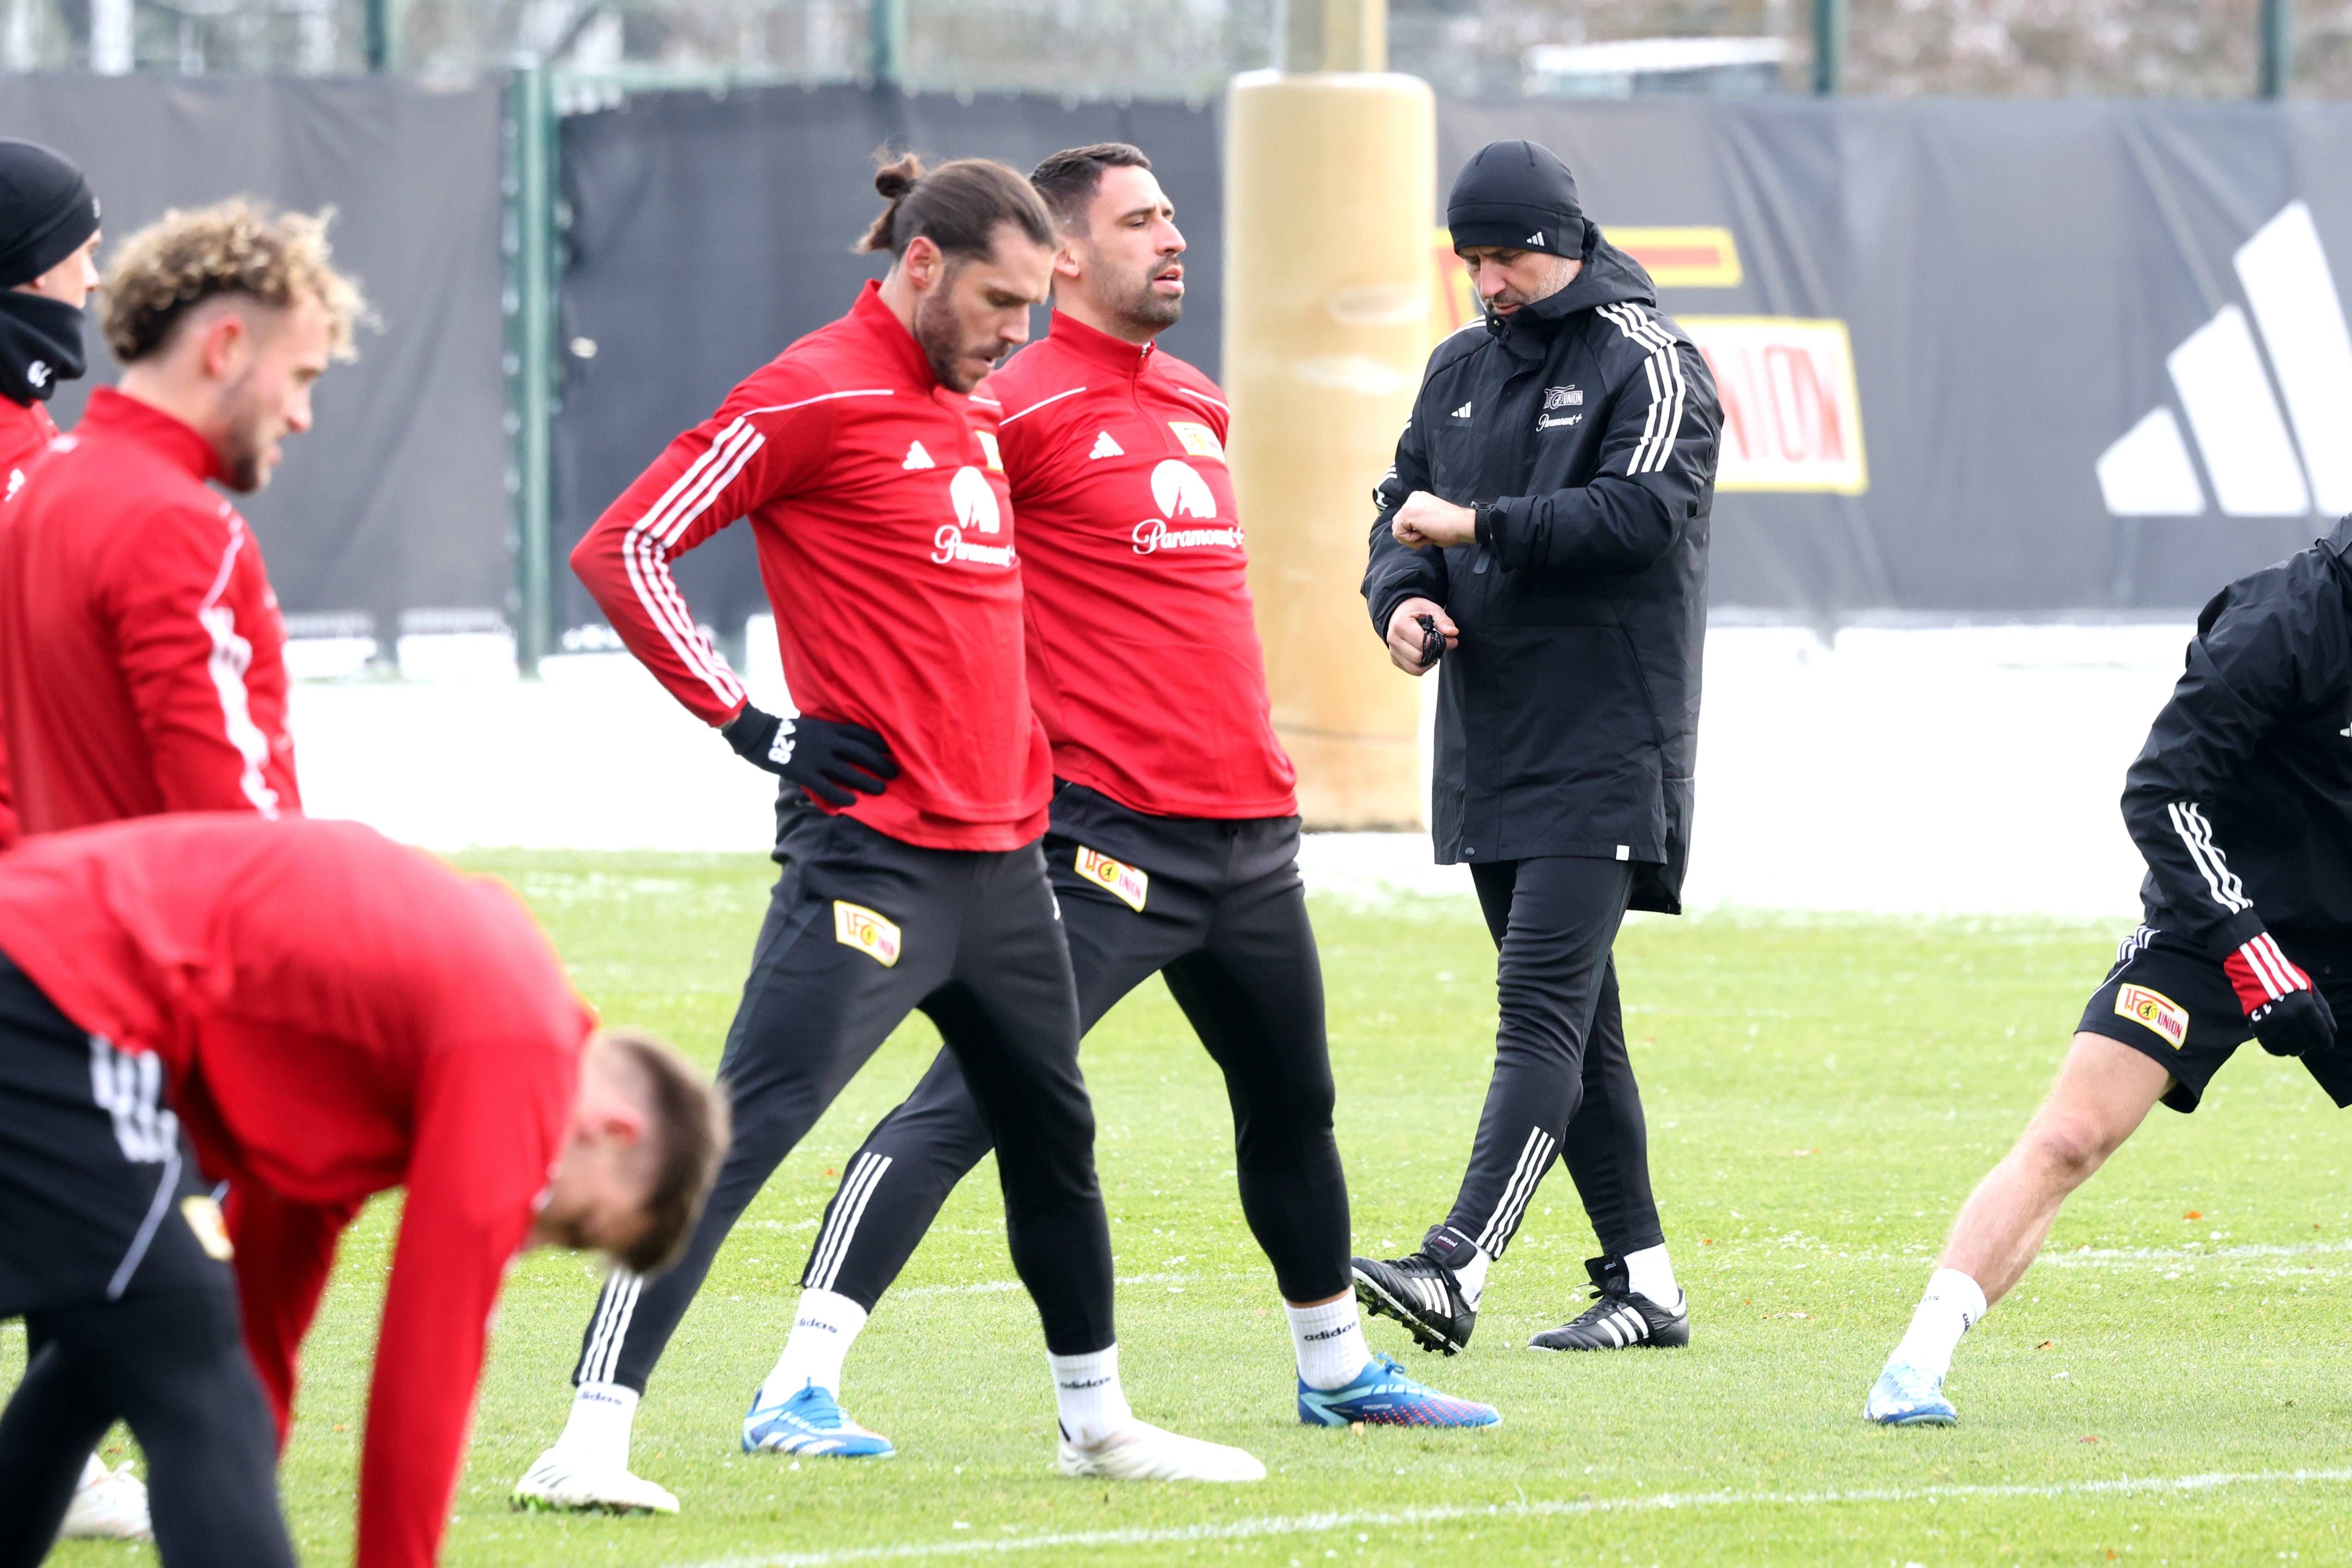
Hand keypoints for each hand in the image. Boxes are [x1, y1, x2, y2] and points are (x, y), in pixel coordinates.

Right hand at [722, 705, 898, 806]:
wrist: (759, 734)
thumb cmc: (786, 730)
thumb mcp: (813, 725)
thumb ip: (830, 732)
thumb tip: (847, 741)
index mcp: (829, 728)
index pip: (861, 734)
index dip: (879, 743)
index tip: (892, 750)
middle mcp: (827, 742)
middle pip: (861, 753)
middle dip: (880, 763)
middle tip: (895, 774)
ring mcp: (816, 758)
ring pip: (848, 771)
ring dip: (867, 781)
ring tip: (881, 789)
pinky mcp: (804, 773)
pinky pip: (826, 787)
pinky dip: (841, 795)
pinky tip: (853, 802)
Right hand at [1384, 598, 1457, 675]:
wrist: (1400, 613)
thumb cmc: (1417, 611)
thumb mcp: (1432, 610)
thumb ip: (1443, 621)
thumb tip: (1453, 633)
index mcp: (1400, 625)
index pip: (1422, 643)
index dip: (1438, 643)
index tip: (1448, 639)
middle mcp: (1393, 639)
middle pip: (1418, 658)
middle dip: (1433, 653)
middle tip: (1440, 645)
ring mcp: (1393, 651)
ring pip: (1415, 668)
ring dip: (1428, 662)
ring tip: (1433, 650)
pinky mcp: (1395, 660)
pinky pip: (1412, 670)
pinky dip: (1422, 666)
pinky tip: (1426, 654)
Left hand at [1391, 491, 1476, 549]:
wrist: (1461, 523)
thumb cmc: (1451, 526)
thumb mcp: (1429, 521)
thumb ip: (1416, 524)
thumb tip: (1403, 536)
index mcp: (1418, 499)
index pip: (1404, 521)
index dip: (1414, 532)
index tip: (1431, 530)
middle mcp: (1411, 499)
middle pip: (1398, 525)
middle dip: (1410, 536)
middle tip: (1428, 534)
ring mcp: (1408, 505)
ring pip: (1397, 531)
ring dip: (1411, 539)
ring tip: (1427, 534)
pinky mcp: (1407, 513)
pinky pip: (1399, 535)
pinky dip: (1411, 541)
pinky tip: (1425, 533)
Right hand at [2251, 988, 2336, 1057]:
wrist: (2255, 972)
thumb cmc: (2288, 980)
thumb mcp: (2311, 989)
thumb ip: (2323, 1009)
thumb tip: (2333, 1031)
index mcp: (2306, 1008)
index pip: (2322, 1034)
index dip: (2326, 1042)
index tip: (2326, 1045)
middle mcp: (2291, 1018)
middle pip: (2307, 1043)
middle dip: (2310, 1045)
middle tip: (2309, 1044)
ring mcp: (2274, 1023)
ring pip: (2290, 1048)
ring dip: (2295, 1049)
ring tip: (2296, 1048)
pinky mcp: (2259, 1027)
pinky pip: (2272, 1047)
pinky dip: (2279, 1051)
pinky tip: (2283, 1049)